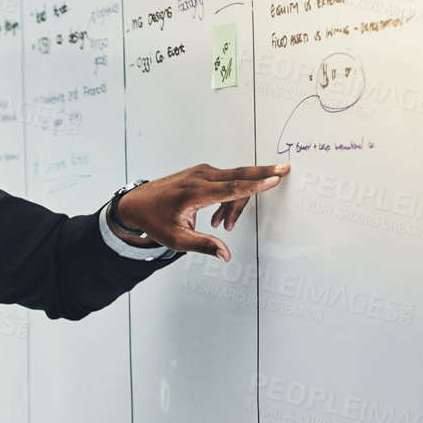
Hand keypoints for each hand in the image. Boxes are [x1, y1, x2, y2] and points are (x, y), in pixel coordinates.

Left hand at [111, 162, 288, 261]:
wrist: (135, 204)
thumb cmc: (154, 220)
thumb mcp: (176, 240)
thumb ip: (203, 246)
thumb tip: (225, 255)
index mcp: (194, 193)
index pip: (232, 187)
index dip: (256, 185)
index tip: (275, 178)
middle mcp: (199, 177)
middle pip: (239, 175)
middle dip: (263, 173)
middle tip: (286, 168)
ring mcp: (200, 172)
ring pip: (233, 181)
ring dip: (236, 203)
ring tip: (223, 225)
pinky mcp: (201, 173)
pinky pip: (224, 181)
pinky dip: (228, 197)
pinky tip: (218, 218)